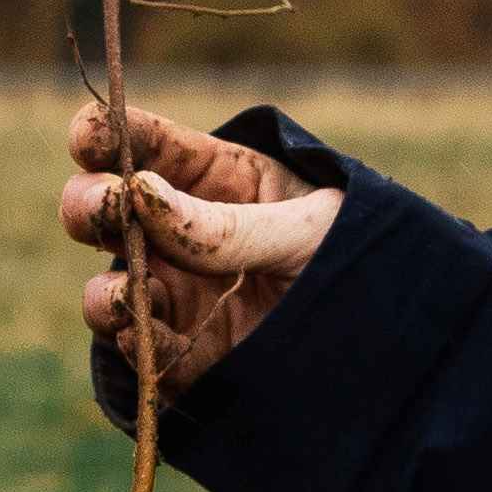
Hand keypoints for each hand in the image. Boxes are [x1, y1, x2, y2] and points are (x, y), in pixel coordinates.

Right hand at [57, 101, 341, 387]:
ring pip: (107, 288)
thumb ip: (225, 222)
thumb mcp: (307, 228)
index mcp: (216, 179)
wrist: (404, 346)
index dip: (104, 134)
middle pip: (101, 209)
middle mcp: (180, 234)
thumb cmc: (362, 261)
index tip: (89, 138)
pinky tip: (140, 333)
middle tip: (107, 208)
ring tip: (128, 292)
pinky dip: (131, 344)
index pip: (143, 143)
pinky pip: (140, 351)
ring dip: (103, 288)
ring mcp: (179, 297)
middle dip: (88, 204)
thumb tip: (138, 194)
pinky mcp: (185, 358)